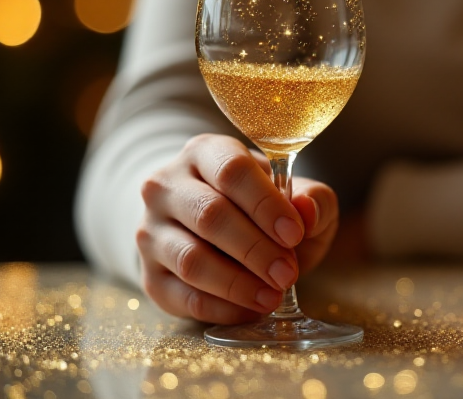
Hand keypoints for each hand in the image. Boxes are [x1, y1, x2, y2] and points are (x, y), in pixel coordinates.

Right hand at [135, 134, 338, 323]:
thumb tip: (307, 210)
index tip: (295, 233)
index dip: (265, 204)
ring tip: (272, 295)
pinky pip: (183, 296)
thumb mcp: (296, 195)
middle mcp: (167, 186)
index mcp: (206, 153)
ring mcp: (151, 231)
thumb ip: (312, 199)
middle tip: (288, 273)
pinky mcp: (150, 275)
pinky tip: (251, 309)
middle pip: (209, 215)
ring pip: (191, 259)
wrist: (218, 231)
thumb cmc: (263, 208)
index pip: (232, 171)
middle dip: (255, 249)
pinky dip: (222, 308)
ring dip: (237, 283)